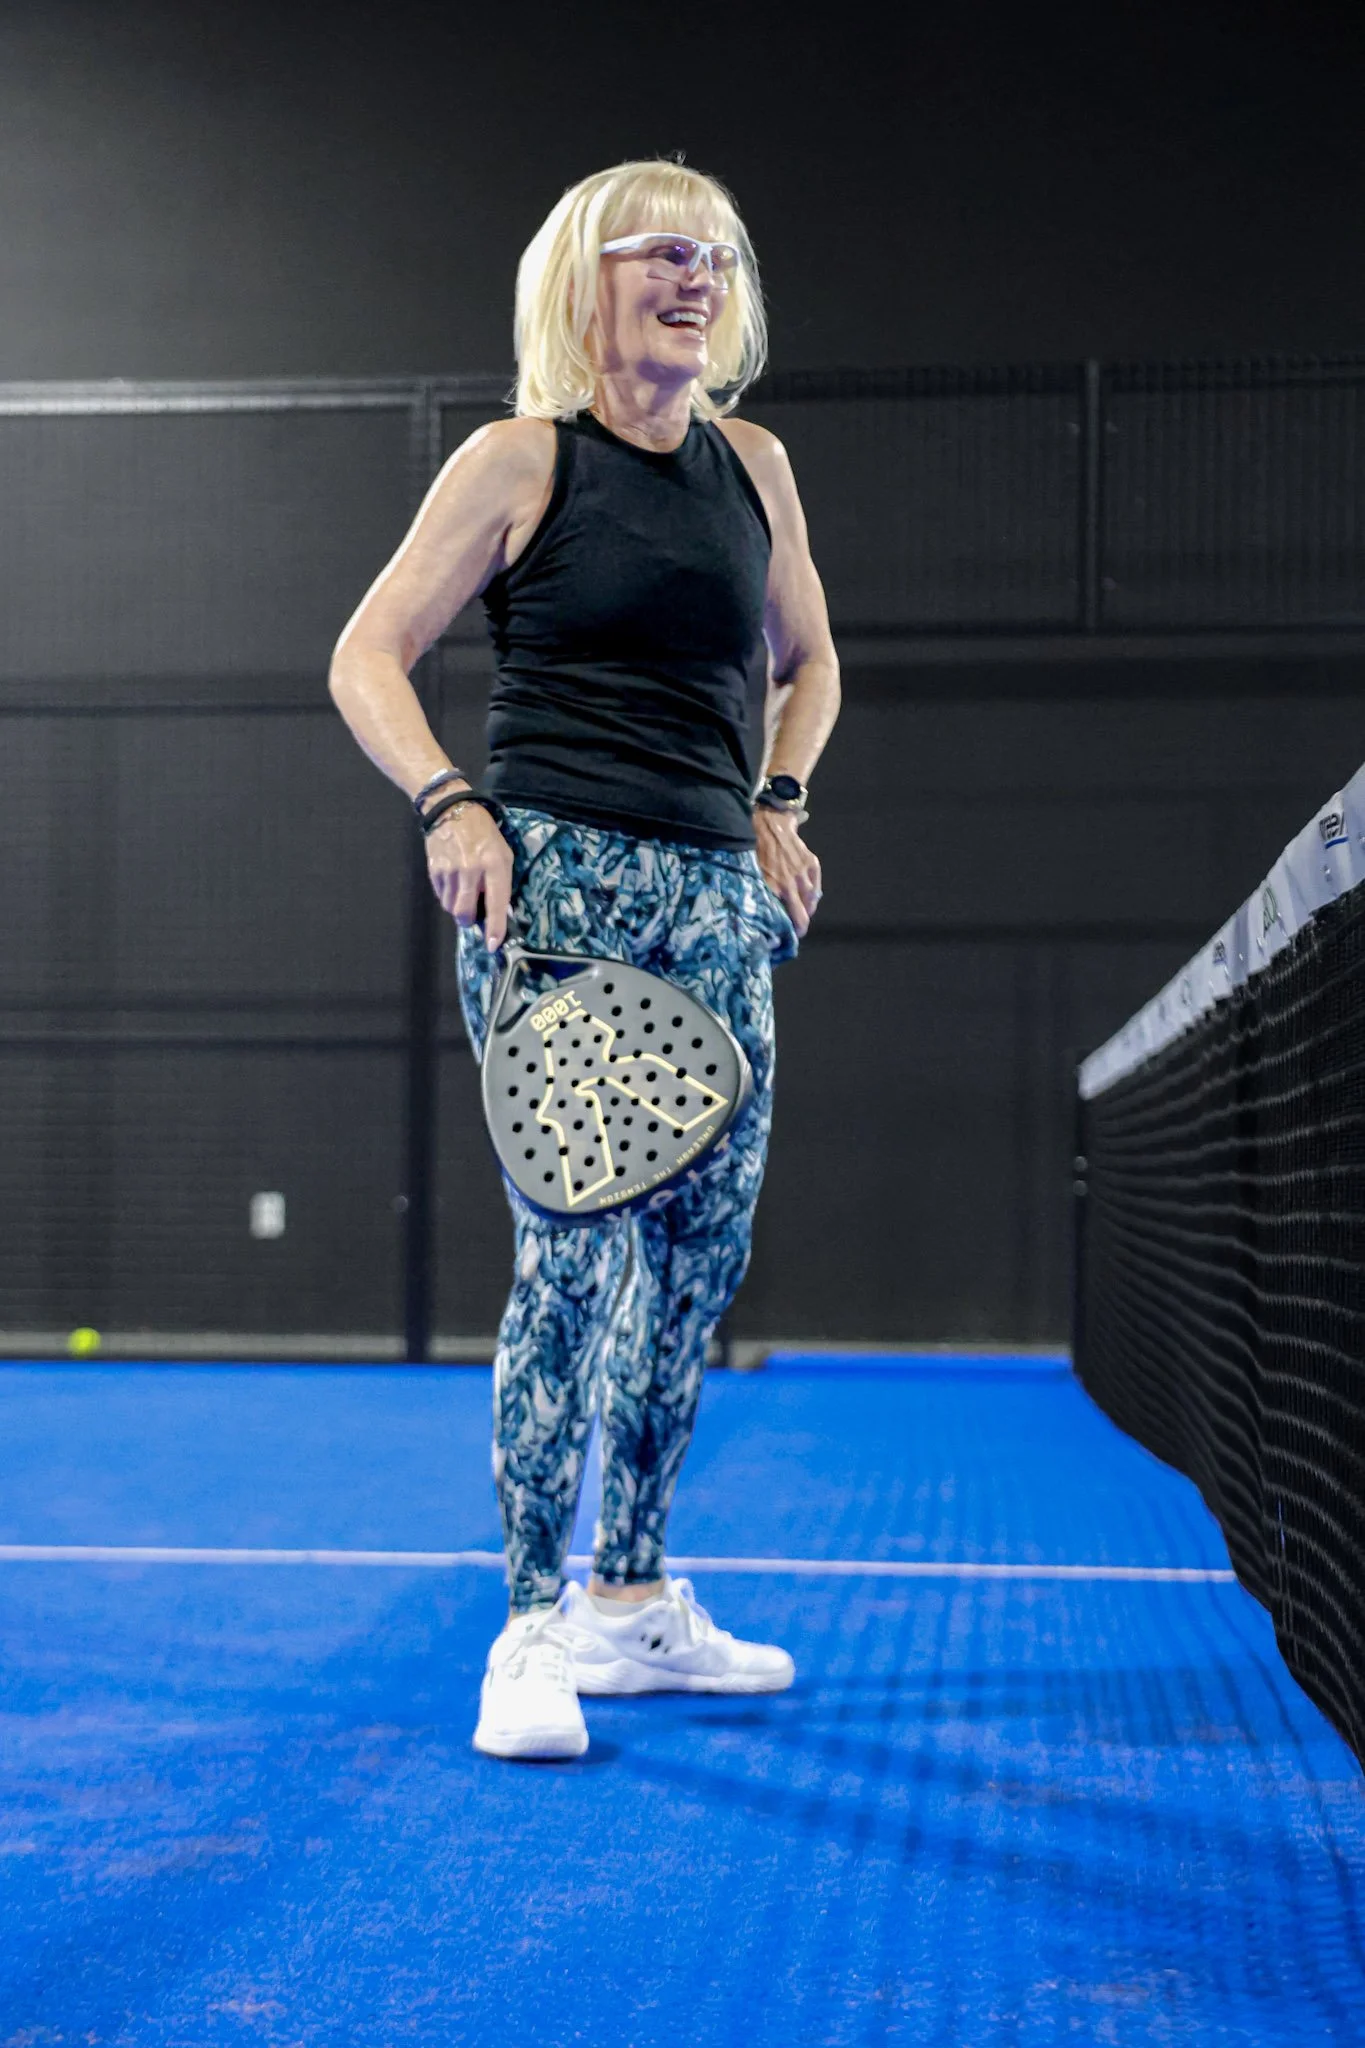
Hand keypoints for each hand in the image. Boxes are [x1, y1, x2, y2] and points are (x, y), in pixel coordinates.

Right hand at [424, 803, 512, 950]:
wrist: (452, 810)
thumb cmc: (484, 834)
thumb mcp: (503, 854)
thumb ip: (502, 882)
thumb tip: (498, 912)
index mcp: (494, 865)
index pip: (496, 904)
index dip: (494, 928)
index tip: (492, 945)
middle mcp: (471, 870)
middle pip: (465, 913)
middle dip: (469, 920)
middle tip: (473, 914)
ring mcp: (450, 870)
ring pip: (451, 908)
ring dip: (458, 907)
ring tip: (463, 891)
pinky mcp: (435, 870)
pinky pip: (441, 897)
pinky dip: (448, 896)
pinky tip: (453, 882)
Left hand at [753, 806, 821, 936]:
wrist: (767, 820)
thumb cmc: (751, 844)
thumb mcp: (747, 870)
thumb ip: (753, 890)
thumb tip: (750, 910)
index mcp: (772, 887)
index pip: (782, 917)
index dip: (784, 930)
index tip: (783, 937)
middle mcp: (790, 883)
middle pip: (800, 914)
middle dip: (798, 926)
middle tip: (795, 932)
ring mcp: (802, 873)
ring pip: (810, 901)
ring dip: (806, 911)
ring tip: (802, 916)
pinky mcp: (810, 863)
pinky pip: (816, 886)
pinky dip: (814, 896)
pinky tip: (811, 900)